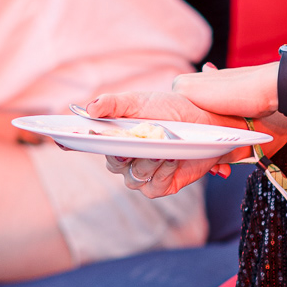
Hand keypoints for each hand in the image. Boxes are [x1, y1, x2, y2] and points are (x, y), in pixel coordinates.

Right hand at [88, 63, 284, 198]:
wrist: (210, 122)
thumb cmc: (175, 110)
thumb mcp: (142, 101)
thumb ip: (115, 104)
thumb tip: (89, 109)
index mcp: (118, 139)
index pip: (95, 144)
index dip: (83, 142)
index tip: (75, 136)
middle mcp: (128, 160)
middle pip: (114, 164)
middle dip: (125, 154)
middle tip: (134, 142)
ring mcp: (146, 174)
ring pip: (134, 177)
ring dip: (147, 163)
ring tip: (161, 148)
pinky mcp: (164, 185)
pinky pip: (154, 185)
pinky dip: (163, 172)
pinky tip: (172, 158)